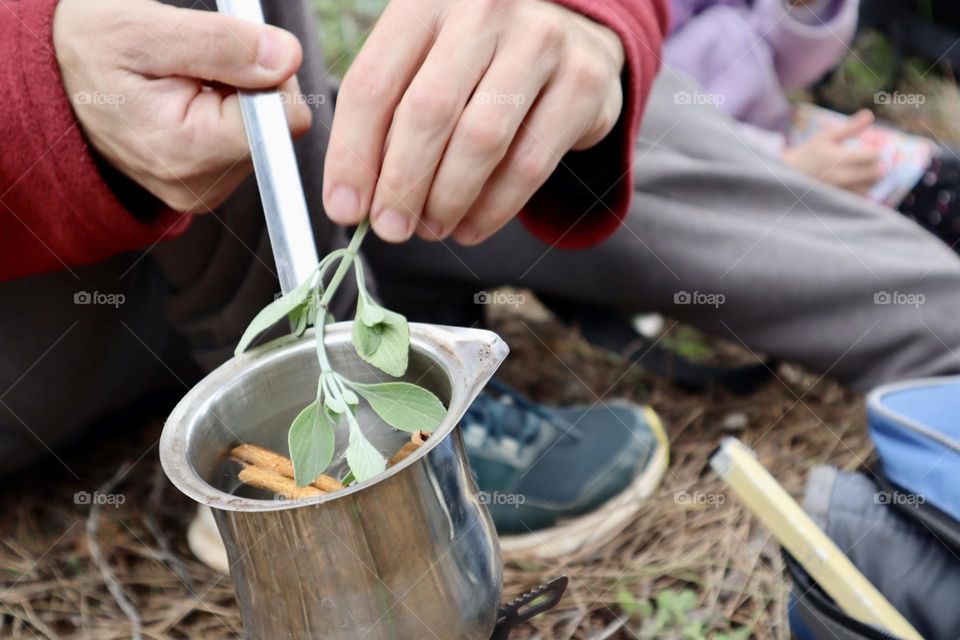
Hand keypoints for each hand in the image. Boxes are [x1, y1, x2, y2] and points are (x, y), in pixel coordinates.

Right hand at [54, 0, 310, 212]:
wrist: (53, 81)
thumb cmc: (91, 48)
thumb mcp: (146, 29)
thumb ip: (223, 44)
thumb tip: (287, 58)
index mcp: (190, 151)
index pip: (285, 119)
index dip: (267, 75)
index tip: (225, 56)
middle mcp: (202, 186)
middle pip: (278, 130)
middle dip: (250, 87)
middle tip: (196, 69)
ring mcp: (204, 192)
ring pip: (264, 137)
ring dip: (236, 99)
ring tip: (184, 85)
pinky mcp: (206, 188)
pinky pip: (245, 146)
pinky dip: (225, 116)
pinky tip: (187, 104)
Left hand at [322, 0, 625, 244]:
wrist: (569, 36)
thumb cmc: (477, 61)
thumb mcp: (424, 64)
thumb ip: (386, 118)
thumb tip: (352, 201)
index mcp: (426, 0)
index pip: (373, 84)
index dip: (353, 155)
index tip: (345, 208)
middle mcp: (485, 8)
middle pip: (428, 112)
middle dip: (401, 185)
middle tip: (390, 227)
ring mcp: (541, 40)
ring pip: (481, 141)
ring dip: (447, 200)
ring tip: (432, 228)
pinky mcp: (584, 82)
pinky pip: (530, 163)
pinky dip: (493, 208)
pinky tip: (471, 226)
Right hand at [782, 110, 883, 195]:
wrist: (789, 176)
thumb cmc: (810, 152)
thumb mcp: (827, 136)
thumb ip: (850, 126)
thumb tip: (870, 114)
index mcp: (839, 159)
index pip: (873, 155)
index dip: (877, 149)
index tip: (872, 147)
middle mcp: (841, 177)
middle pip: (876, 172)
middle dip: (877, 164)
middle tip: (870, 159)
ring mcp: (840, 191)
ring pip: (870, 186)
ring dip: (872, 177)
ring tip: (864, 170)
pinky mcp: (838, 200)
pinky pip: (861, 197)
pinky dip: (863, 188)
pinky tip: (856, 181)